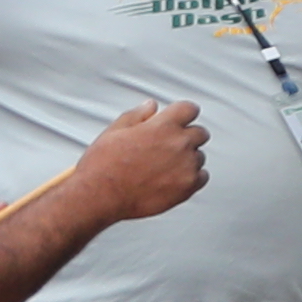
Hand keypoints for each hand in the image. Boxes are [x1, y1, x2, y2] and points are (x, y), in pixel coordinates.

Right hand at [68, 101, 209, 224]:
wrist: (99, 196)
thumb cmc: (103, 166)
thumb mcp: (114, 131)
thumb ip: (137, 115)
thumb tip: (151, 106)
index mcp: (162, 126)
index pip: (189, 109)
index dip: (183, 114)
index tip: (179, 119)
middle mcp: (179, 144)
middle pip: (200, 133)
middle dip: (186, 137)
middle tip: (167, 147)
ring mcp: (186, 165)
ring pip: (199, 156)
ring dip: (187, 159)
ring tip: (162, 167)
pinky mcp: (188, 186)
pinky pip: (202, 177)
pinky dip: (192, 178)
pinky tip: (173, 179)